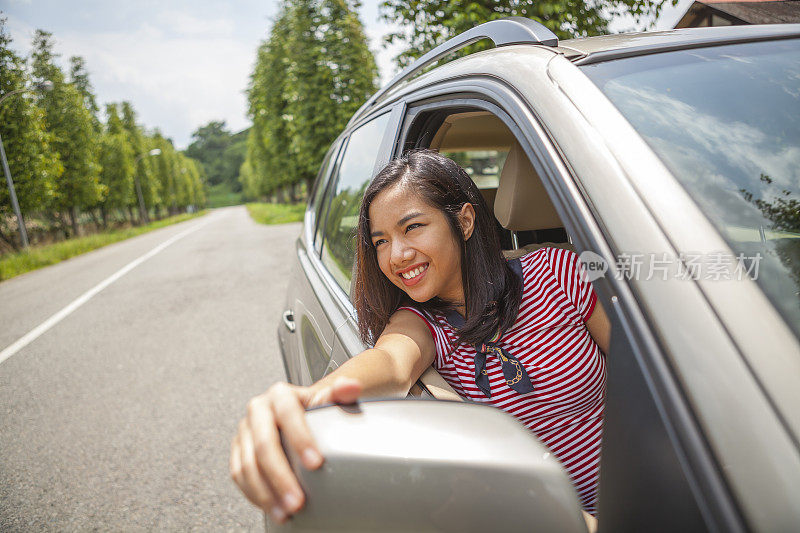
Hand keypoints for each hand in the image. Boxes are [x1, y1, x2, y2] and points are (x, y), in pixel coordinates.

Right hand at [230, 377, 361, 522]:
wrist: (295, 413)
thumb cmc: (313, 409)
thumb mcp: (328, 399)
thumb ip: (341, 393)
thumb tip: (351, 386)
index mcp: (279, 395)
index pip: (287, 414)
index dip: (300, 439)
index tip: (315, 463)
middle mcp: (258, 410)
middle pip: (264, 445)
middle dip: (281, 476)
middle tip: (298, 499)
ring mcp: (245, 430)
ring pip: (247, 465)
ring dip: (266, 492)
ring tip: (287, 510)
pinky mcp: (238, 449)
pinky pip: (239, 474)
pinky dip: (255, 494)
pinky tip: (273, 507)